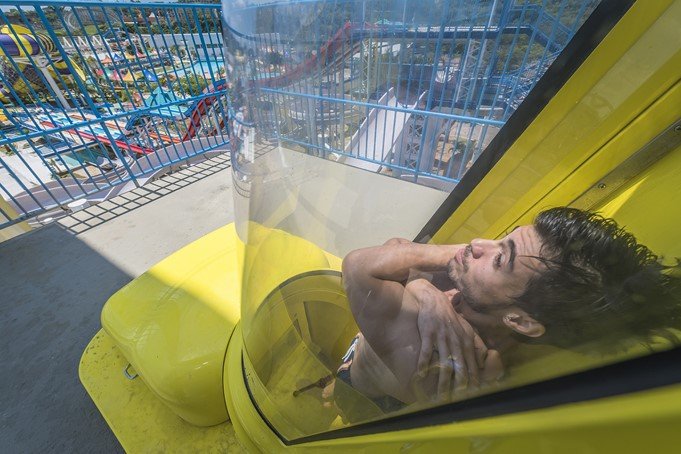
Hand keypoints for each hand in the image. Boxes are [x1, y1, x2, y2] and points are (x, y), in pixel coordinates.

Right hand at [407, 279, 481, 400]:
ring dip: (442, 381)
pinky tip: (421, 375)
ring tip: (440, 396)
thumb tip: (483, 359)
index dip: (472, 381)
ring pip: (444, 363)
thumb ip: (475, 344)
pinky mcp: (429, 333)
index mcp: (466, 341)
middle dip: (459, 386)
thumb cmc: (449, 316)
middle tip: (457, 401)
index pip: (472, 365)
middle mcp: (456, 340)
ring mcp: (442, 337)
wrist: (433, 299)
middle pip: (460, 367)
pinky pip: (426, 351)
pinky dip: (424, 364)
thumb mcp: (466, 328)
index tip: (473, 395)